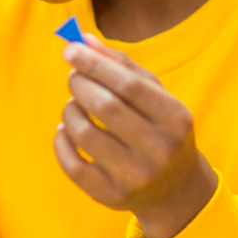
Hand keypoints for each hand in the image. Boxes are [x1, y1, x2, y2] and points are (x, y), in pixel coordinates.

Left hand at [55, 35, 217, 237]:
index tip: (70, 49)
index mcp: (176, 118)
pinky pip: (72, 165)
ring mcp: (135, 178)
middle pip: (105, 107)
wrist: (175, 188)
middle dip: (80, 84)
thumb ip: (122, 65)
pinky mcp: (111, 197)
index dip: (95, 64)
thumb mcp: (155, 95)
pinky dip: (61, 140)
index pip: (128, 85)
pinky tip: (66, 130)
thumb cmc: (160, 129)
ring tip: (74, 105)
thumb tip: (83, 40)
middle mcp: (159, 150)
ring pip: (84, 134)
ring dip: (70, 111)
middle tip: (73, 77)